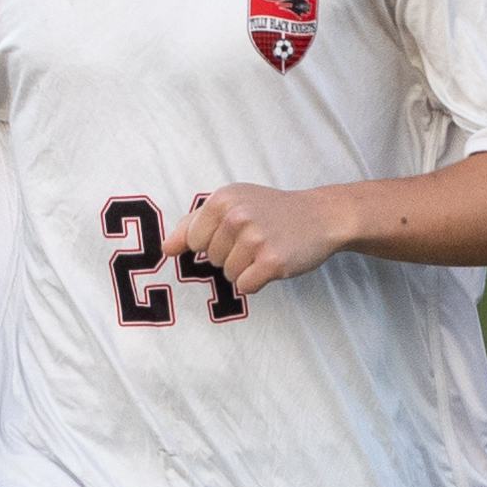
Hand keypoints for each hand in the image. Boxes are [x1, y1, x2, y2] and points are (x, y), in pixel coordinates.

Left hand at [178, 180, 352, 296]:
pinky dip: (257, 282)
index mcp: (221, 200)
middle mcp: (236, 216)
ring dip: (246, 269)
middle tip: (257, 239)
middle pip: (211, 259)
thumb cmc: (271, 211)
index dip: (212, 243)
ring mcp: (255, 239)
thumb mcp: (232, 204)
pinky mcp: (272, 262)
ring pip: (228, 275)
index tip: (235, 232)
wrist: (321, 216)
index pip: (193, 241)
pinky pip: (246, 287)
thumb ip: (193, 224)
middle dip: (231, 256)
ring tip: (266, 249)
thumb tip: (165, 249)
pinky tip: (273, 263)